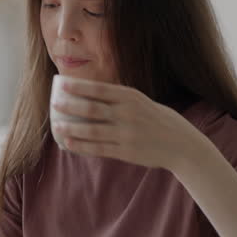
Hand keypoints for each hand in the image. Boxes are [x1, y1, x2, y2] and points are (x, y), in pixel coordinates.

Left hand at [50, 77, 210, 171]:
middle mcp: (128, 114)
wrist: (181, 144)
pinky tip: (68, 142)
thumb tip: (90, 98)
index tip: (61, 84)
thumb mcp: (142, 103)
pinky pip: (98, 148)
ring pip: (91, 130)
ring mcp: (126, 134)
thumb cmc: (158, 121)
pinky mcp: (125, 151)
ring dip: (71, 127)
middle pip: (91, 108)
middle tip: (55, 103)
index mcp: (132, 97)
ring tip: (57, 124)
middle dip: (70, 105)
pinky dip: (81, 145)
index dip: (78, 87)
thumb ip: (120, 101)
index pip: (99, 89)